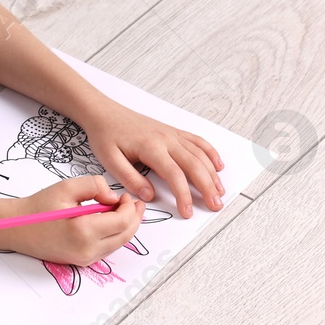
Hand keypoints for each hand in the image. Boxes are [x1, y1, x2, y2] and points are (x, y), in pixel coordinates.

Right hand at [0, 176, 142, 265]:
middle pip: (125, 236)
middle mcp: (87, 250)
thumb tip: (113, 198)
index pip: (122, 221)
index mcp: (84, 231)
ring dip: (125, 227)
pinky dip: (114, 235)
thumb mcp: (66, 187)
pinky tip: (110, 222)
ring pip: (118, 244)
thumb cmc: (38, 207)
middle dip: (134, 218)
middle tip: (134, 204)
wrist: (17, 227)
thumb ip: (94, 186)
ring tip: (123, 210)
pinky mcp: (82, 261)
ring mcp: (85, 259)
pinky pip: (107, 248)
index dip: (129, 207)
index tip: (124, 195)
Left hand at [77, 100, 224, 217]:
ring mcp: (171, 134)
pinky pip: (197, 141)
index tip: (188, 212)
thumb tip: (149, 195)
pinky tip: (218, 166)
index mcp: (151, 147)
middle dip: (208, 187)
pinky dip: (210, 153)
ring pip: (199, 154)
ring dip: (212, 174)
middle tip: (216, 206)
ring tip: (220, 192)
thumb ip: (130, 178)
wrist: (104, 113)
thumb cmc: (106, 136)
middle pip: (194, 165)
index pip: (174, 174)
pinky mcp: (173, 131)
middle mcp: (166, 139)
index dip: (184, 195)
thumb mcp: (109, 160)